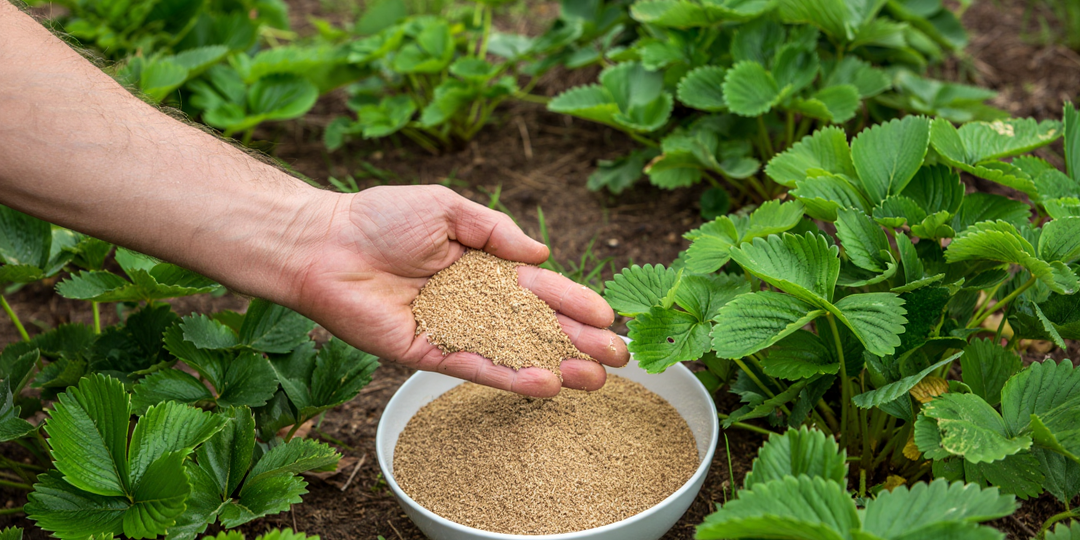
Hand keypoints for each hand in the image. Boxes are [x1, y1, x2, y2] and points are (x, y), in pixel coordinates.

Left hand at [288, 185, 628, 396]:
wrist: (325, 244)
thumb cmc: (381, 217)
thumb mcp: (449, 209)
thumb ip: (496, 231)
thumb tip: (542, 256)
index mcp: (483, 267)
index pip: (540, 289)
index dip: (575, 303)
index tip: (610, 320)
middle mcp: (474, 303)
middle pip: (536, 326)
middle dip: (578, 342)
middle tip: (618, 361)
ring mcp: (454, 330)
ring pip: (514, 352)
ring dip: (555, 366)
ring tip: (594, 381)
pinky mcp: (428, 353)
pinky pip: (474, 367)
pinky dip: (508, 377)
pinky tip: (544, 384)